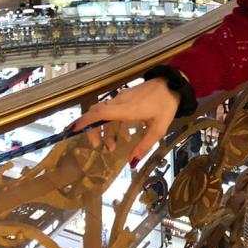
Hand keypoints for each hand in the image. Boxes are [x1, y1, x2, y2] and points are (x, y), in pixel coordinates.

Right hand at [66, 78, 180, 165]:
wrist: (173, 84)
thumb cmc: (166, 105)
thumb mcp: (158, 128)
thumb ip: (144, 145)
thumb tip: (132, 162)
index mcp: (126, 109)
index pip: (100, 112)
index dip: (85, 120)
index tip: (73, 129)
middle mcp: (121, 101)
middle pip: (98, 113)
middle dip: (93, 130)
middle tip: (97, 146)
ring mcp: (123, 97)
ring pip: (106, 112)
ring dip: (105, 129)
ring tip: (111, 146)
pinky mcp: (127, 96)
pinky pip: (114, 109)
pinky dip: (114, 123)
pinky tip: (124, 135)